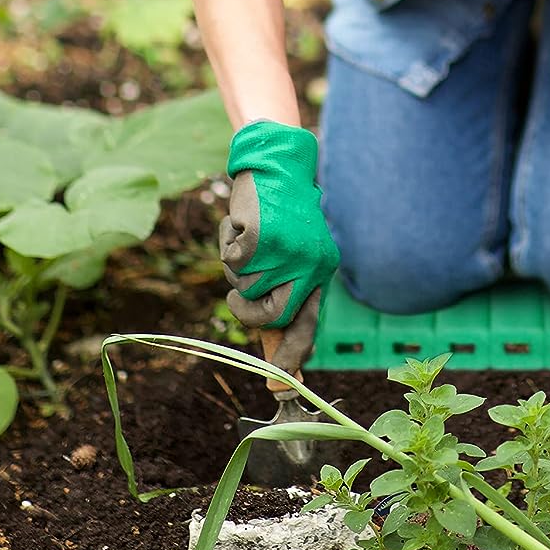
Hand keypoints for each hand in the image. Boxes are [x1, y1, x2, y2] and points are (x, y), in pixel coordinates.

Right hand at [220, 120, 339, 369]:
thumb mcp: (294, 254)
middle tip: (235, 299)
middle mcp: (309, 265)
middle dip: (248, 315)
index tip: (279, 385)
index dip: (290, 358)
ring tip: (248, 237)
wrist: (277, 164)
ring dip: (236, 268)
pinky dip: (227, 242)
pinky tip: (241, 222)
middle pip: (273, 317)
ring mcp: (286, 252)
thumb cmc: (282, 213)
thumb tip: (276, 349)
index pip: (307, 327)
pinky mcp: (262, 237)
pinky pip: (231, 261)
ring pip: (246, 288)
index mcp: (322, 272)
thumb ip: (286, 295)